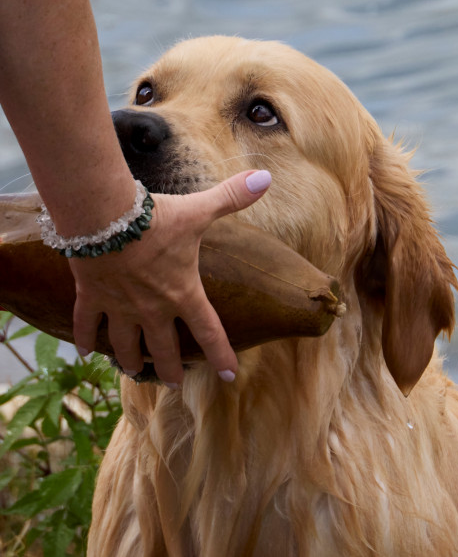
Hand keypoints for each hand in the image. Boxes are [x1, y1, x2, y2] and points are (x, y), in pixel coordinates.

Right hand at [69, 170, 271, 386]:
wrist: (104, 216)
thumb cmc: (157, 217)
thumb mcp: (199, 209)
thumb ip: (232, 197)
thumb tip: (266, 178)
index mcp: (182, 293)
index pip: (209, 332)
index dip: (221, 355)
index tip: (229, 376)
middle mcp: (151, 308)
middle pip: (163, 349)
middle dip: (171, 369)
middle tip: (174, 385)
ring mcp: (119, 306)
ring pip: (125, 345)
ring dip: (131, 361)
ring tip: (135, 371)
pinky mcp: (91, 297)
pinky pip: (87, 325)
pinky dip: (85, 339)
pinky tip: (85, 352)